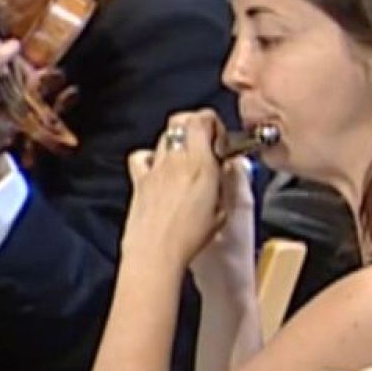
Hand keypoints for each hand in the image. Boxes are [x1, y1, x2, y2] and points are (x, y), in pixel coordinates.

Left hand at [122, 109, 249, 268]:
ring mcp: (155, 168)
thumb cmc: (188, 237)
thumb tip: (231, 168)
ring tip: (187, 160)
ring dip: (178, 142)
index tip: (220, 140)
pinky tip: (159, 169)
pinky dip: (151, 157)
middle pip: (182, 121)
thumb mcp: (223, 211)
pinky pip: (142, 156)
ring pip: (165, 136)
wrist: (156, 251)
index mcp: (200, 162)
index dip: (213, 123)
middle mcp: (176, 159)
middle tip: (205, 143)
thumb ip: (227, 183)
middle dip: (195, 126)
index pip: (203, 119)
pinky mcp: (140, 180)